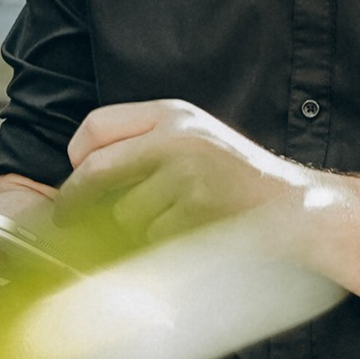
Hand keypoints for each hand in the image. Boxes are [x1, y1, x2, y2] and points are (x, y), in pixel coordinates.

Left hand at [65, 100, 310, 242]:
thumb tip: (82, 169)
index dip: (75, 158)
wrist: (295, 208)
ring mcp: (186, 176)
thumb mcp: (195, 138)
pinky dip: (159, 244)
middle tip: (64, 221)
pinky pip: (151, 238)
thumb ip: (145, 142)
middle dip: (75, 200)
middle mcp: (176, 138)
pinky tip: (188, 234)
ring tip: (171, 222)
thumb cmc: (241, 179)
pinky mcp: (195, 212)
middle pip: (96, 170)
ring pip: (122, 213)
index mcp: (172, 114)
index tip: (71, 182)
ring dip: (132, 228)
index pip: (96, 127)